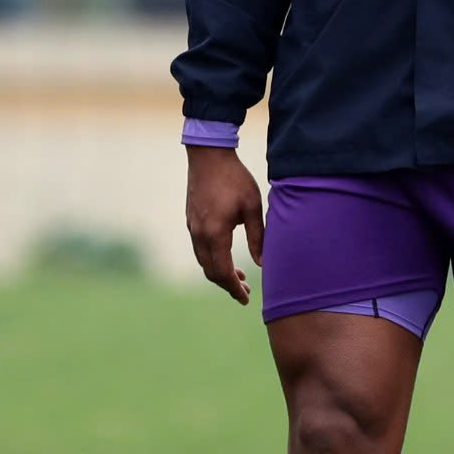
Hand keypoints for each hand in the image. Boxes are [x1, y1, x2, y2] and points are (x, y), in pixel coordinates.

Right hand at [184, 145, 265, 303]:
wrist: (208, 155)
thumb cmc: (234, 179)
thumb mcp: (252, 207)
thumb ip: (258, 237)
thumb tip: (262, 263)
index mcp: (215, 233)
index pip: (222, 272)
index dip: (234, 289)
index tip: (245, 299)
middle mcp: (199, 234)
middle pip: (210, 271)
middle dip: (227, 285)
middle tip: (245, 292)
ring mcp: (192, 227)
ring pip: (203, 261)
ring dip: (219, 273)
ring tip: (238, 277)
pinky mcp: (191, 220)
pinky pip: (199, 249)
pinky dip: (212, 260)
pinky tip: (226, 257)